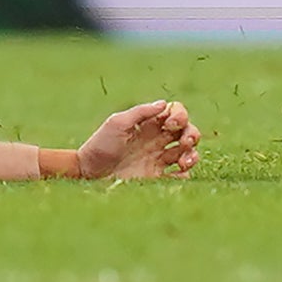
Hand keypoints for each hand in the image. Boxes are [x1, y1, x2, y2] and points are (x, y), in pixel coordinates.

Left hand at [76, 99, 198, 179]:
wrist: (88, 173)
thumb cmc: (100, 145)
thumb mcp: (117, 123)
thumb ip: (141, 112)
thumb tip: (164, 104)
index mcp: (149, 123)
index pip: (175, 113)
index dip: (180, 116)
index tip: (170, 125)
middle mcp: (156, 139)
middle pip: (186, 132)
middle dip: (192, 134)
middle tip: (184, 143)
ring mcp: (157, 158)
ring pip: (187, 153)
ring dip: (192, 155)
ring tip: (183, 163)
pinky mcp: (155, 177)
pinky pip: (178, 175)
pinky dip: (185, 174)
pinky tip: (178, 174)